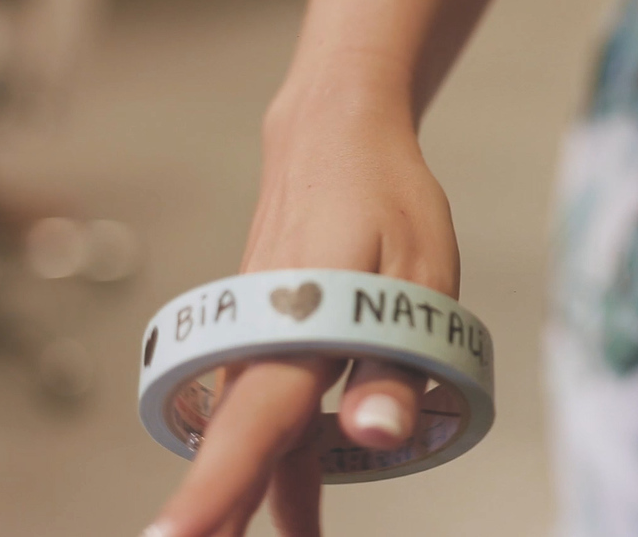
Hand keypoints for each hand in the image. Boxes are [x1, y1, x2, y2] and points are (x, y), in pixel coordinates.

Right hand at [144, 77, 459, 536]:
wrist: (336, 138)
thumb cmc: (386, 201)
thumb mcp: (420, 278)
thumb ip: (397, 362)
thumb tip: (375, 436)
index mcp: (300, 318)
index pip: (255, 420)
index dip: (217, 485)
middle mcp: (264, 334)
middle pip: (234, 441)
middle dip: (218, 507)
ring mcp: (261, 335)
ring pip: (248, 434)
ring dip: (247, 499)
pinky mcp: (272, 337)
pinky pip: (270, 413)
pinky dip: (280, 465)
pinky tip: (295, 511)